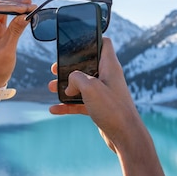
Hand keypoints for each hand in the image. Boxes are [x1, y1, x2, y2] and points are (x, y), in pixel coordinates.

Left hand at [0, 0, 35, 85]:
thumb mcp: (7, 50)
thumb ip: (15, 31)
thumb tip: (26, 14)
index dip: (9, 7)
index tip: (24, 8)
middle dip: (14, 5)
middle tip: (30, 4)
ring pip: (2, 10)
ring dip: (16, 7)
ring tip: (31, 5)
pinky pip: (6, 16)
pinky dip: (16, 13)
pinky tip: (26, 10)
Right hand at [47, 38, 143, 153]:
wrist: (125, 136)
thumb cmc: (112, 109)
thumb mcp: (90, 87)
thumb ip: (75, 78)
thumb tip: (69, 85)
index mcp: (110, 66)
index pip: (104, 44)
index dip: (91, 39)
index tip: (76, 41)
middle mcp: (108, 77)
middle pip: (86, 65)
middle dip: (69, 66)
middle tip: (55, 69)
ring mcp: (104, 93)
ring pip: (81, 85)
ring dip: (65, 86)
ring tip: (51, 88)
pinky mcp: (100, 107)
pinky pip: (81, 103)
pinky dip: (68, 105)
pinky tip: (54, 109)